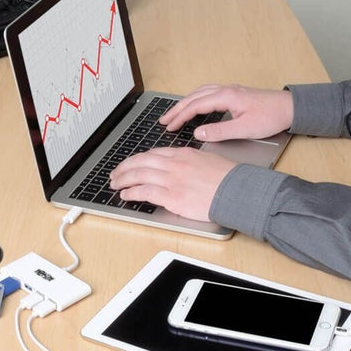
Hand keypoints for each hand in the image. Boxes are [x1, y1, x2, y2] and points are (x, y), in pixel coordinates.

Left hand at [108, 147, 234, 220]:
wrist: (235, 190)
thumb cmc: (226, 177)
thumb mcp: (206, 160)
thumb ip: (189, 161)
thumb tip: (179, 165)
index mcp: (183, 154)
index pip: (152, 154)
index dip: (137, 159)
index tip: (130, 164)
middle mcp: (174, 164)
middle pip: (141, 162)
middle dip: (124, 168)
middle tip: (115, 174)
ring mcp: (172, 180)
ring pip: (139, 175)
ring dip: (123, 180)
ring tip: (115, 184)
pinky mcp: (172, 196)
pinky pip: (145, 192)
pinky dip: (132, 193)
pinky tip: (126, 195)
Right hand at [160, 84, 293, 141]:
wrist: (289, 107)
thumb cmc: (271, 117)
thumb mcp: (244, 129)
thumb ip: (220, 131)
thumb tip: (199, 133)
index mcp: (226, 97)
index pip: (195, 105)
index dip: (180, 116)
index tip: (169, 126)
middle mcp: (226, 90)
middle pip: (194, 97)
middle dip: (177, 109)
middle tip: (164, 120)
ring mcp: (230, 90)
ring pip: (200, 93)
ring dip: (186, 102)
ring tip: (174, 113)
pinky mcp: (235, 93)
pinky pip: (208, 92)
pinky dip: (196, 98)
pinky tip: (195, 104)